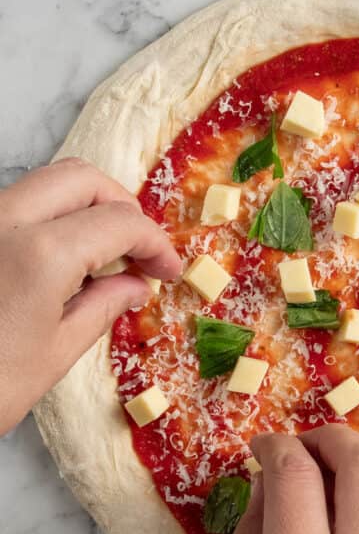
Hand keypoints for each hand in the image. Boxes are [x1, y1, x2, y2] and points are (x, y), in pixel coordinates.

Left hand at [0, 158, 181, 433]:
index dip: (155, 243)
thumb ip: (101, 308)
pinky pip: (16, 207)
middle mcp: (6, 221)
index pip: (121, 221)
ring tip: (103, 256)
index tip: (168, 271)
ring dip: (85, 207)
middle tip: (138, 251)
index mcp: (43, 252)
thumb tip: (133, 286)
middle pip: (82, 179)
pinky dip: (51, 218)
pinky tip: (61, 261)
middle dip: (121, 207)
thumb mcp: (54, 354)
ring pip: (45, 184)